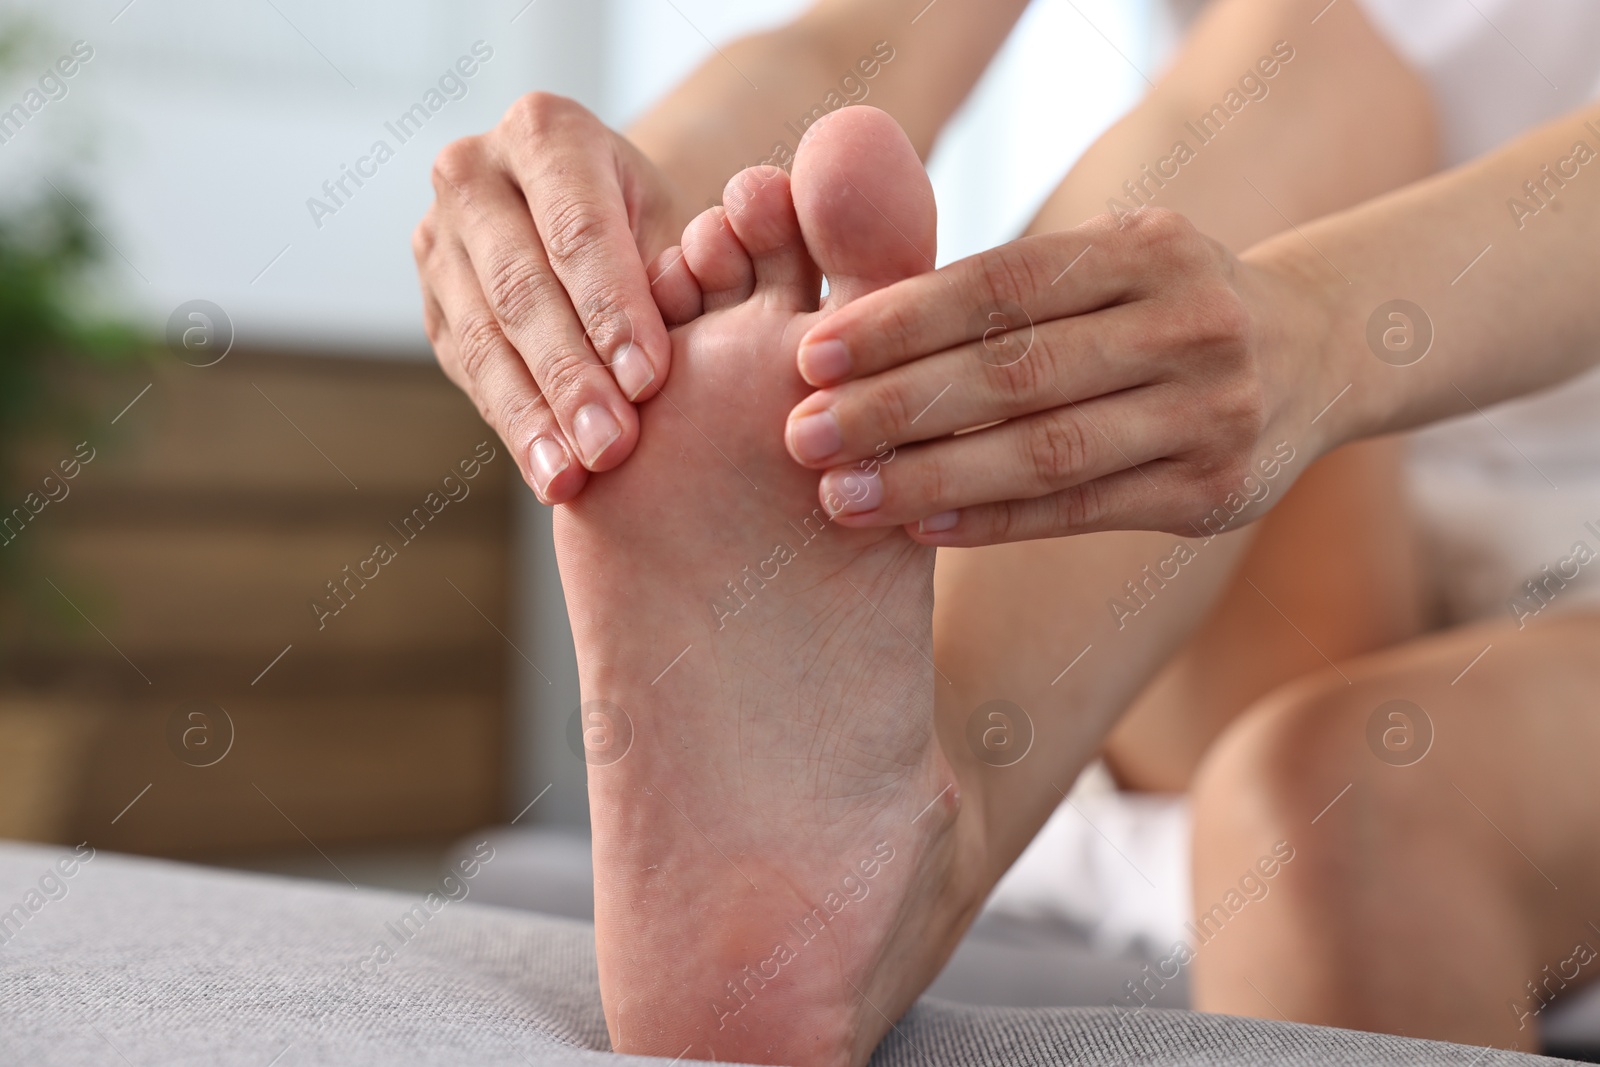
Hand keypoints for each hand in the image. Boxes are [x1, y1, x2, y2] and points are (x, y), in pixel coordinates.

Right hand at [413, 93, 687, 501]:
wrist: (598, 221)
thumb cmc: (658, 222)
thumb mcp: (682, 223)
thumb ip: (680, 273)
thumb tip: (663, 340)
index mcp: (546, 132)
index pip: (577, 230)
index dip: (612, 310)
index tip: (648, 381)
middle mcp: (472, 173)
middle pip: (521, 288)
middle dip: (569, 376)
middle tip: (611, 446)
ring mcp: (439, 240)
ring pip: (483, 338)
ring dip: (532, 417)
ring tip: (572, 478)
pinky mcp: (432, 304)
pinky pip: (471, 373)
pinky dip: (515, 428)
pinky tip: (550, 476)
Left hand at [781, 209, 1337, 544]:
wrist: (1321, 353)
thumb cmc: (1167, 305)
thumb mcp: (1115, 263)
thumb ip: (1016, 290)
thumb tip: (859, 331)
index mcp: (1149, 250)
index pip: (1002, 285)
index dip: (900, 321)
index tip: (812, 354)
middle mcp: (1190, 327)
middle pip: (1016, 371)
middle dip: (895, 406)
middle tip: (802, 435)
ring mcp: (1212, 415)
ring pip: (1045, 453)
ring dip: (929, 476)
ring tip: (841, 495)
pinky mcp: (1214, 496)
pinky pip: (1080, 511)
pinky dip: (992, 519)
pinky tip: (917, 524)